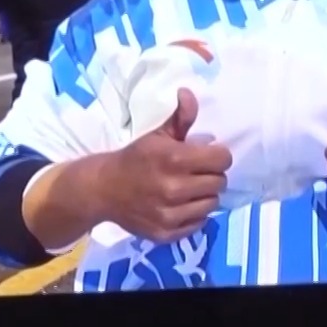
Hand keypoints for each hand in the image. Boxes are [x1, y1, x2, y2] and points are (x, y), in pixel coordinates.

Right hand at [93, 88, 231, 243]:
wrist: (104, 189)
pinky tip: (182, 205)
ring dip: (205, 195)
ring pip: (212, 204)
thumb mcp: (157, 135)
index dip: (218, 155)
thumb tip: (189, 93)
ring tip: (190, 189)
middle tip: (197, 172)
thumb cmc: (135, 158)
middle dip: (212, 175)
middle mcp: (174, 189)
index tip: (208, 155)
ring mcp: (170, 214)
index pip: (222, 160)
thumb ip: (180, 117)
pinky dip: (194, 214)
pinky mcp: (166, 233)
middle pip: (220, 182)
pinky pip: (199, 223)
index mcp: (174, 159)